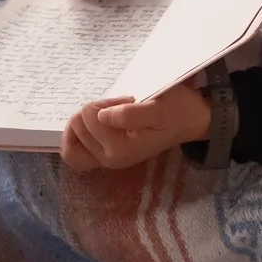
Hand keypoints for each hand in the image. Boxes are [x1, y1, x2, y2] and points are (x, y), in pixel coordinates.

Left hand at [60, 87, 209, 170]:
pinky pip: (76, 152)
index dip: (104, 103)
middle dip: (93, 110)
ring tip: (112, 113)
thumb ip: (130, 115)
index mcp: (120, 150)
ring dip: (87, 120)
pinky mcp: (106, 155)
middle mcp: (110, 159)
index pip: (88, 117)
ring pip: (71, 141)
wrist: (190, 121)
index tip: (127, 103)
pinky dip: (79, 135)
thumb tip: (102, 117)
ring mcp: (106, 159)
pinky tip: (96, 123)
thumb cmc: (176, 111)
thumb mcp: (158, 108)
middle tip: (119, 107)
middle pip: (76, 128)